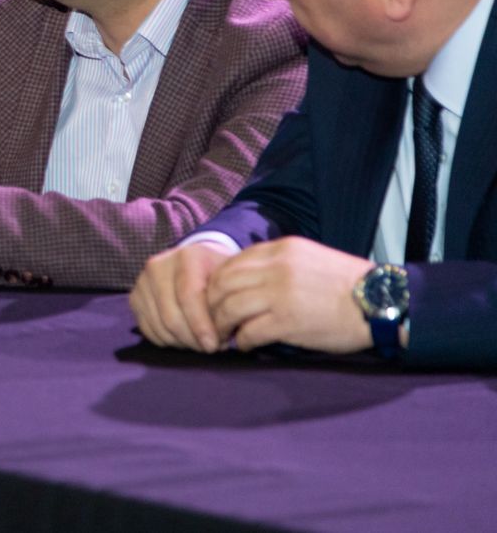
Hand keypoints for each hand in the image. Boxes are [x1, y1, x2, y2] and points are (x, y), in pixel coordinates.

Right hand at [130, 241, 233, 351]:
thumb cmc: (217, 276)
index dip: (201, 325)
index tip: (214, 345)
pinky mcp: (134, 297)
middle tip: (210, 348)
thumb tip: (223, 337)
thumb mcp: (229, 281)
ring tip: (199, 342)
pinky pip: (149, 330)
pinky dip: (168, 341)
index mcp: (186, 256)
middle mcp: (158, 265)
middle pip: (171, 315)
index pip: (188, 296)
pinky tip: (184, 337)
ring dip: (181, 342)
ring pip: (160, 326)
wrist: (196, 264)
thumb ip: (229, 303)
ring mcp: (142, 281)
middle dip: (192, 339)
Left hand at [204, 237, 373, 353]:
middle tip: (213, 319)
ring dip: (221, 324)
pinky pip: (249, 332)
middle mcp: (277, 268)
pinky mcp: (288, 322)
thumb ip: (276, 263)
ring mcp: (280, 294)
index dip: (217, 283)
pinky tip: (246, 345)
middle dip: (211, 304)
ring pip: (229, 307)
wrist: (382, 302)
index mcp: (282, 249)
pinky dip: (242, 341)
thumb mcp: (309, 258)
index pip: (231, 263)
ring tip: (225, 334)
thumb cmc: (347, 284)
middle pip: (222, 284)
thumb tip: (244, 280)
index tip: (216, 298)